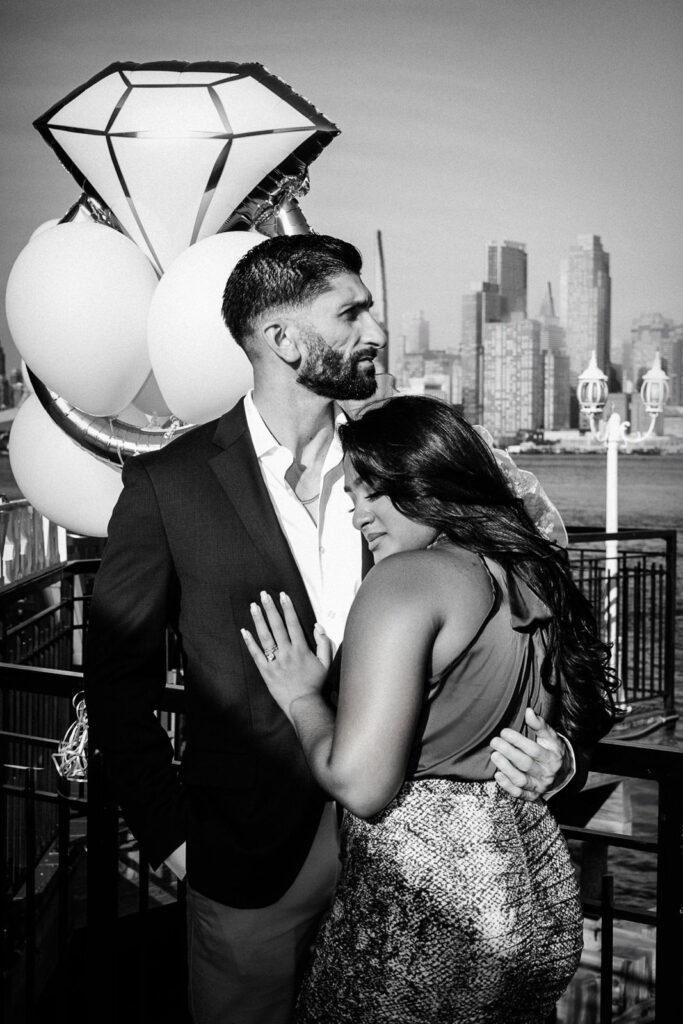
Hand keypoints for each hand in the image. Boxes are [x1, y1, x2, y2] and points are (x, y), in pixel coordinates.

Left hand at [241, 591, 331, 720]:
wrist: (304, 704)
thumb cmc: (316, 684)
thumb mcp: (326, 663)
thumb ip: (323, 643)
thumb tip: (317, 626)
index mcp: (301, 649)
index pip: (293, 624)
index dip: (288, 608)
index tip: (283, 595)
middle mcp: (287, 652)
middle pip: (277, 626)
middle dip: (270, 608)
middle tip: (264, 594)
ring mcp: (275, 661)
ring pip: (265, 637)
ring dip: (259, 620)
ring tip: (253, 606)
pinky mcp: (266, 671)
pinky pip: (256, 654)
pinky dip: (250, 642)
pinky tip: (244, 631)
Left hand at [489, 707, 570, 800]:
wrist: (563, 774)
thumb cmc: (552, 750)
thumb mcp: (550, 737)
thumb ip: (539, 725)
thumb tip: (528, 711)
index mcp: (552, 757)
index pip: (534, 749)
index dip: (518, 741)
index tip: (504, 732)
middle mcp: (546, 773)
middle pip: (526, 764)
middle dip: (508, 752)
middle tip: (494, 742)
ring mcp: (539, 786)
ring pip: (521, 780)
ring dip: (506, 768)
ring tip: (494, 756)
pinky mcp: (532, 796)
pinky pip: (519, 794)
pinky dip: (507, 786)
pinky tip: (498, 775)